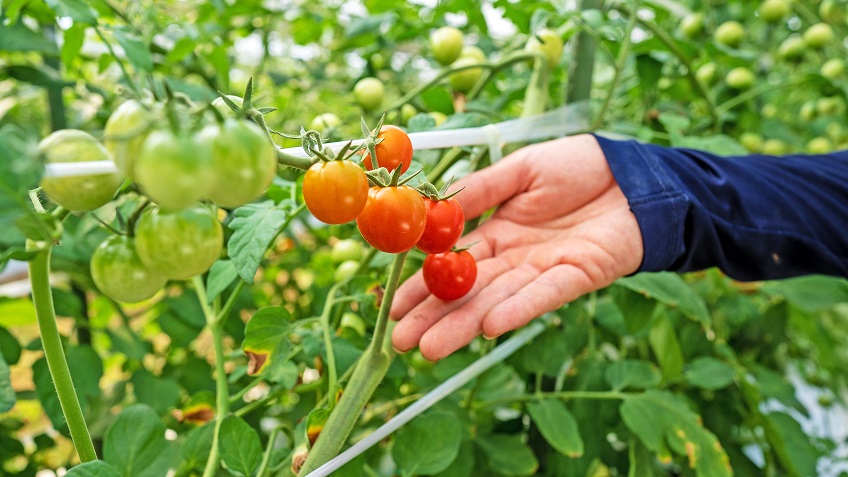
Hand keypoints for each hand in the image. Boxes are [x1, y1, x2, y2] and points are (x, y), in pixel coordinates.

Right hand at [390, 134, 643, 359]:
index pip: (452, 264)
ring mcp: (545, 270)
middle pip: (469, 292)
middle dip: (434, 317)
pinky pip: (543, 296)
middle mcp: (517, 258)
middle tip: (400, 341)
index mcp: (499, 232)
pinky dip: (517, 310)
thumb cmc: (579, 166)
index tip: (392, 305)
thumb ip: (483, 189)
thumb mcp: (522, 169)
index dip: (423, 285)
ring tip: (430, 348)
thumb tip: (436, 207)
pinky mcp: (578, 276)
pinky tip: (488, 328)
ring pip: (498, 301)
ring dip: (465, 325)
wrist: (635, 173)